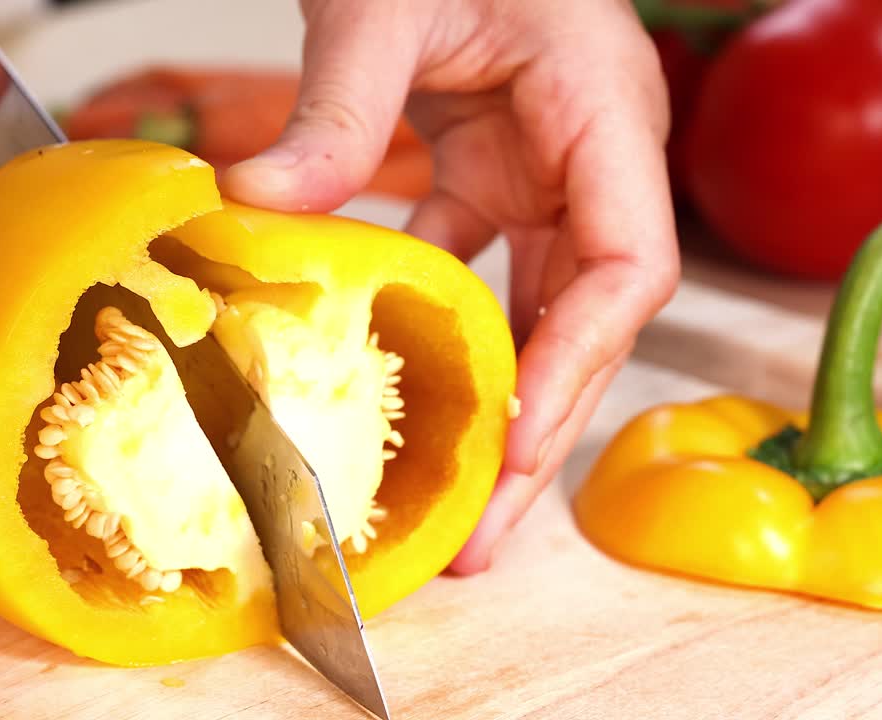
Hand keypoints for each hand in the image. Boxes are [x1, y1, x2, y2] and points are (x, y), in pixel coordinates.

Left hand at [222, 0, 679, 572]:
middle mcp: (589, 158)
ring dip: (493, 403)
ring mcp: (544, 172)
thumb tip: (256, 205)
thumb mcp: (383, 5)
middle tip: (482, 535)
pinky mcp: (493, 178)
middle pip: (583, 321)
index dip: (576, 363)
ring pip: (534, 313)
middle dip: (537, 431)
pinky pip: (476, 273)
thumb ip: (338, 106)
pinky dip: (440, 335)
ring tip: (449, 503)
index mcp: (602, 111)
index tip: (517, 442)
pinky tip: (391, 397)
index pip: (625, 266)